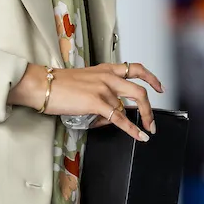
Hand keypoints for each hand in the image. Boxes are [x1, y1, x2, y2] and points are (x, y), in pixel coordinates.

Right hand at [10, 62, 163, 141]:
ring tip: (146, 131)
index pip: (135, 68)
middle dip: (149, 108)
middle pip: (139, 89)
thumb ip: (102, 94)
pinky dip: (132, 129)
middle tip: (153, 121)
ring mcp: (103, 88)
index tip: (160, 87)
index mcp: (106, 69)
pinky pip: (120, 118)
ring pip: (129, 105)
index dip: (151, 77)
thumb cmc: (59, 85)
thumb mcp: (86, 82)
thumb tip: (113, 114)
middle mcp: (108, 76)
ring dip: (140, 120)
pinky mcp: (97, 101)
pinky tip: (138, 135)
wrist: (43, 85)